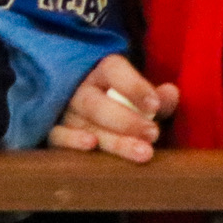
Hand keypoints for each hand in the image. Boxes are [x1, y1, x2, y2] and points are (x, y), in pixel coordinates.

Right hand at [49, 54, 179, 163]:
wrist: (76, 104)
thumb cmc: (117, 103)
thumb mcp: (137, 96)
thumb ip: (156, 98)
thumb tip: (171, 93)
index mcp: (100, 72)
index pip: (113, 70)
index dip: (133, 86)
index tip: (154, 105)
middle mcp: (79, 89)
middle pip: (97, 103)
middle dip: (126, 120)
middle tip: (153, 133)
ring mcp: (63, 110)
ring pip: (84, 123)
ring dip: (113, 140)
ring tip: (143, 152)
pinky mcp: (51, 129)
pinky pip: (57, 135)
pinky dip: (72, 140)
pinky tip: (91, 145)